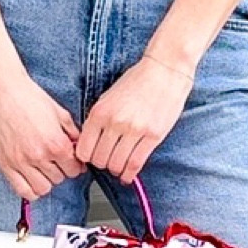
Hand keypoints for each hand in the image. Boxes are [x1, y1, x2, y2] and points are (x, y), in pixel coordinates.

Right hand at [0, 66, 88, 200]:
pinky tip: (30, 176)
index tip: (70, 160)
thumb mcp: (58, 112)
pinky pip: (21, 190)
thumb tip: (78, 147)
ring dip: (45, 180)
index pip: (74, 169)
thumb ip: (72, 132)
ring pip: (42, 188)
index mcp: (55, 143)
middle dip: (60, 170)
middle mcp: (38, 156)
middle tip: (55, 160)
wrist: (0, 89)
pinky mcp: (4, 164)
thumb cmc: (27, 96)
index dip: (75, 164)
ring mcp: (19, 162)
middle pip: (59, 179)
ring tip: (42, 168)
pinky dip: (29, 188)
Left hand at [74, 51, 194, 186]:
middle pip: (99, 160)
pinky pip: (135, 164)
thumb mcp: (107, 97)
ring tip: (117, 165)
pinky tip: (127, 176)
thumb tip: (88, 143)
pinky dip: (129, 175)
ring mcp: (134, 130)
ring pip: (116, 165)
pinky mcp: (153, 136)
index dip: (85, 157)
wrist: (164, 71)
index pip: (84, 149)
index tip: (90, 157)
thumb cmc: (136, 81)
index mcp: (100, 112)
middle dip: (100, 164)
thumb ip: (97, 120)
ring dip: (115, 169)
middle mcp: (115, 122)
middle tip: (105, 160)